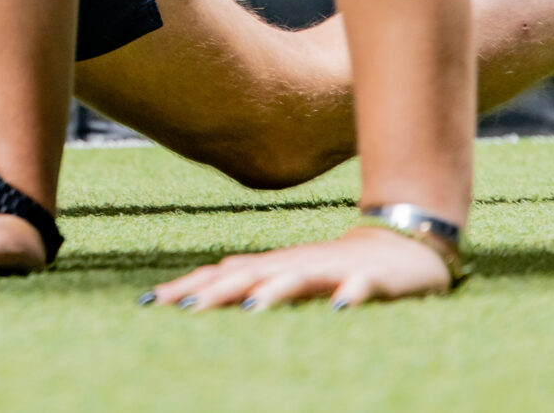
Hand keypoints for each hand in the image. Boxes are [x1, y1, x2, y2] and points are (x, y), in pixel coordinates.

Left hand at [145, 226, 454, 310]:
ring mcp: (333, 270)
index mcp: (273, 267)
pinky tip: (339, 310)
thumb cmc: (334, 267)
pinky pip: (361, 288)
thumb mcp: (286, 274)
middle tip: (184, 310)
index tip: (151, 303)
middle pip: (249, 276)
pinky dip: (350, 297)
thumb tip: (195, 291)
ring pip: (299, 279)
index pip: (222, 276)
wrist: (403, 243)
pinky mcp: (371, 280)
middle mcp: (295, 265)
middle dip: (216, 292)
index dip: (187, 288)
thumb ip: (247, 281)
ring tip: (250, 309)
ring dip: (274, 293)